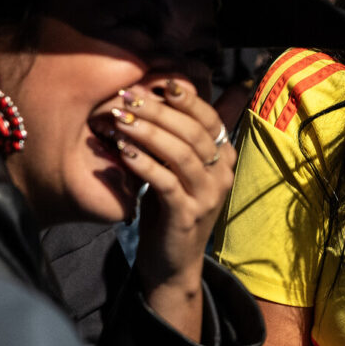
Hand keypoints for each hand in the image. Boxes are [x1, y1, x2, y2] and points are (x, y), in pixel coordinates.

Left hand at [101, 78, 233, 338]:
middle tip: (127, 97)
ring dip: (147, 133)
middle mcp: (223, 175)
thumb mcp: (182, 169)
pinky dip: (144, 164)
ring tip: (119, 121)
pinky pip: (166, 182)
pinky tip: (123, 152)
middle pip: (194, 132)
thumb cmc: (172, 208)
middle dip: (159, 110)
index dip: (186, 98)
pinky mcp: (186, 215)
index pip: (211, 118)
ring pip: (181, 154)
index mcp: (225, 158)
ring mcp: (207, 196)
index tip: (157, 82)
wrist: (172, 263)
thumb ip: (184, 135)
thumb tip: (181, 92)